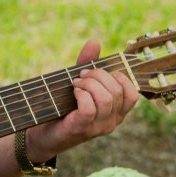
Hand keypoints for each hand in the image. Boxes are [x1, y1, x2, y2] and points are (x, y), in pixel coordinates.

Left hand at [28, 40, 139, 160]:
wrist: (43, 134)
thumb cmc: (63, 108)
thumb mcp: (79, 84)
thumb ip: (88, 65)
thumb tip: (94, 42)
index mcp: (116, 112)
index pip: (133, 94)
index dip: (119, 77)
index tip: (99, 72)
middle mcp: (112, 122)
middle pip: (117, 91)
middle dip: (98, 76)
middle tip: (80, 76)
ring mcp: (98, 128)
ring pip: (106, 98)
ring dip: (88, 84)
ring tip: (75, 83)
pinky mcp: (82, 129)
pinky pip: (89, 108)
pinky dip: (81, 94)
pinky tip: (73, 92)